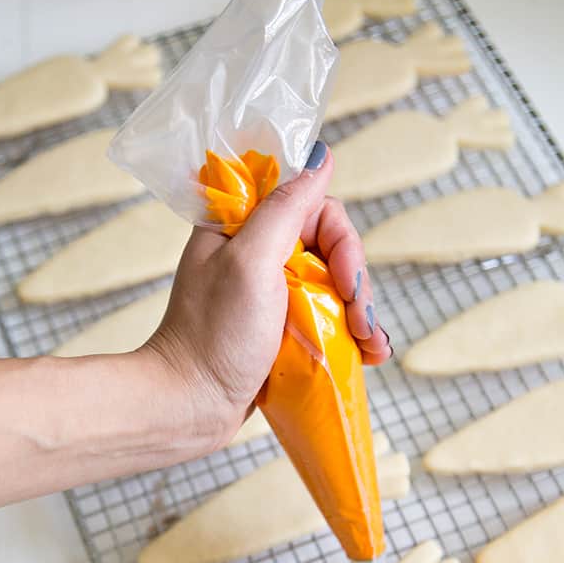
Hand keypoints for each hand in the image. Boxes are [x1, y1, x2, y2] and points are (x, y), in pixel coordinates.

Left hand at [140, 143, 391, 452]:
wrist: (191, 406)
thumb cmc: (214, 335)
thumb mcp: (251, 262)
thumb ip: (285, 207)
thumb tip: (319, 155)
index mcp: (244, 228)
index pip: (314, 208)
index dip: (341, 242)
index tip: (347, 281)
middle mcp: (258, 255)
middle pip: (331, 248)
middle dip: (356, 284)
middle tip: (362, 322)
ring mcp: (271, 296)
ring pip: (335, 286)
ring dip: (362, 313)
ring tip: (371, 346)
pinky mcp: (280, 331)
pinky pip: (328, 320)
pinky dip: (353, 335)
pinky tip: (370, 354)